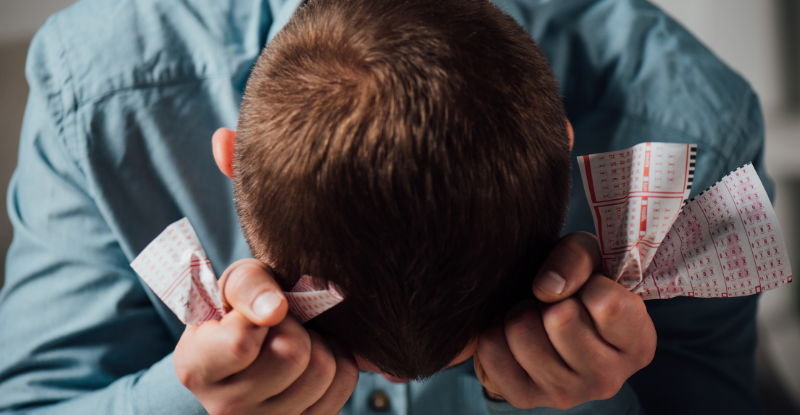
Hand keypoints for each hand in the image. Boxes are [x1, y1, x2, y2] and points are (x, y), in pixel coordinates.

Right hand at [174, 259, 358, 414]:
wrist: (253, 343)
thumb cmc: (239, 310)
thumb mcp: (232, 285)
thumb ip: (247, 285)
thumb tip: (275, 309)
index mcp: (197, 369)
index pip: (242, 342)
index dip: (260, 314)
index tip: (254, 314)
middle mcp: (227, 408)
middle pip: (292, 354)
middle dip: (294, 326)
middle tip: (280, 325)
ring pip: (323, 368)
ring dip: (317, 341)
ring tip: (295, 340)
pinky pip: (344, 379)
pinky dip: (337, 356)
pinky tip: (313, 355)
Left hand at [474, 232, 655, 409]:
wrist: (547, 316)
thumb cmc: (580, 284)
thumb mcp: (591, 257)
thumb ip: (577, 258)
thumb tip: (545, 288)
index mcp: (638, 346)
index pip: (606, 303)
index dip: (588, 283)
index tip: (587, 290)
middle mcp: (608, 379)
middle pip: (559, 318)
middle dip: (549, 298)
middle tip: (555, 303)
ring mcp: (566, 395)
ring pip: (521, 331)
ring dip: (521, 311)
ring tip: (535, 316)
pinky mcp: (525, 398)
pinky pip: (491, 347)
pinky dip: (495, 328)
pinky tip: (513, 333)